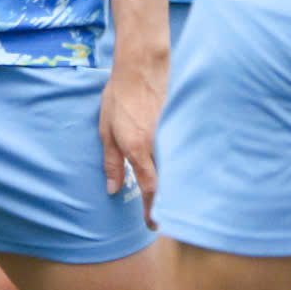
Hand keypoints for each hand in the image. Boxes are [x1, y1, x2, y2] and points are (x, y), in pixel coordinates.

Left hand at [98, 41, 168, 221]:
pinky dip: (183, 164)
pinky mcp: (181, 126)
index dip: (153, 210)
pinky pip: (184, 152)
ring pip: (179, 169)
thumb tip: (112, 189)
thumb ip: (111, 162)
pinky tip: (182, 169)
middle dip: (169, 202)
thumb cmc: (120, 96)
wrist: (141, 65)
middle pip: (170, 183)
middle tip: (165, 215)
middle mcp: (159, 146)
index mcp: (138, 150)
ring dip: (177, 184)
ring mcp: (172, 135)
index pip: (151, 189)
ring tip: (175, 197)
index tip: (153, 224)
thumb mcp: (106, 131)